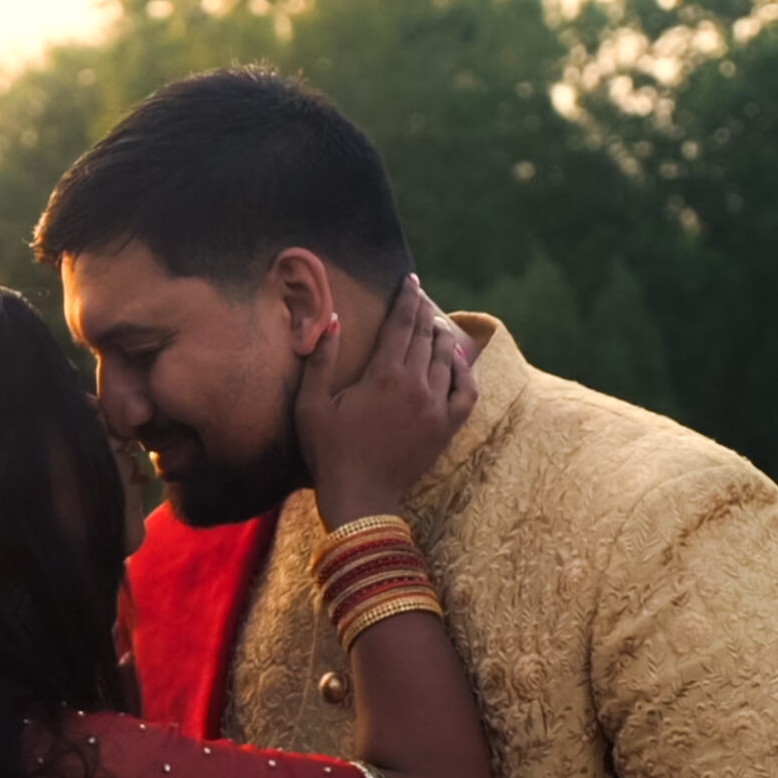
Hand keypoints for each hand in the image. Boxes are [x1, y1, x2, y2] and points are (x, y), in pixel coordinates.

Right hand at [295, 275, 478, 527]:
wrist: (360, 497)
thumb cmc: (328, 451)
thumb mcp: (311, 404)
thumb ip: (322, 358)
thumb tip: (332, 319)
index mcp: (383, 375)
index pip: (400, 324)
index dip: (406, 299)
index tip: (410, 280)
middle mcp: (416, 384)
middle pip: (424, 336)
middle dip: (422, 311)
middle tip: (420, 294)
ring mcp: (435, 406)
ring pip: (446, 359)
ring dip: (441, 337)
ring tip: (434, 324)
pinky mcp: (446, 428)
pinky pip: (466, 392)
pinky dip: (465, 373)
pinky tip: (458, 362)